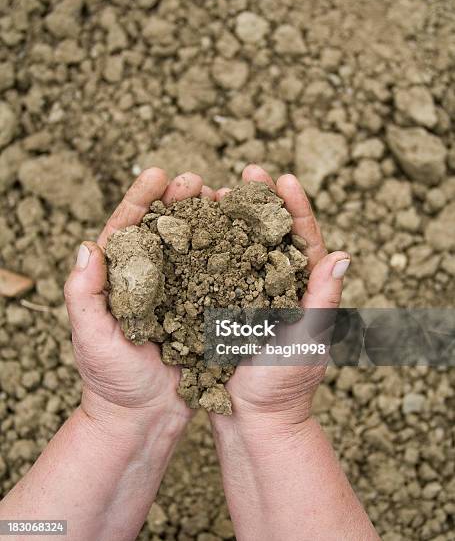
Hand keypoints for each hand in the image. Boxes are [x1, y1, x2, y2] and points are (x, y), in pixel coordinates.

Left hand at [64, 168, 213, 430]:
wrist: (145, 418)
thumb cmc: (111, 381)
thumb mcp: (91, 337)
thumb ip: (85, 295)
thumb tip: (87, 247)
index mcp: (118, 278)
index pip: (127, 229)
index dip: (141, 199)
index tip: (158, 175)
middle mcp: (148, 279)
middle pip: (163, 229)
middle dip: (179, 201)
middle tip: (196, 180)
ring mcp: (177, 291)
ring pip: (192, 246)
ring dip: (206, 220)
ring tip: (223, 198)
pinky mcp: (201, 308)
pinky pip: (215, 275)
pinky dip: (227, 253)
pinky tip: (242, 236)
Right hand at [214, 165, 349, 428]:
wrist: (250, 421)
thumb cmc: (282, 386)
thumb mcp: (306, 342)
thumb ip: (323, 302)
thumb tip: (343, 256)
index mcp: (304, 290)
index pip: (304, 240)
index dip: (295, 208)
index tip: (284, 179)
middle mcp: (278, 287)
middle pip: (270, 235)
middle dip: (260, 202)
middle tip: (245, 173)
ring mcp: (250, 295)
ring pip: (241, 247)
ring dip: (231, 219)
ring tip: (215, 193)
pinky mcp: (225, 307)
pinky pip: (217, 270)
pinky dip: (208, 248)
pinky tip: (191, 230)